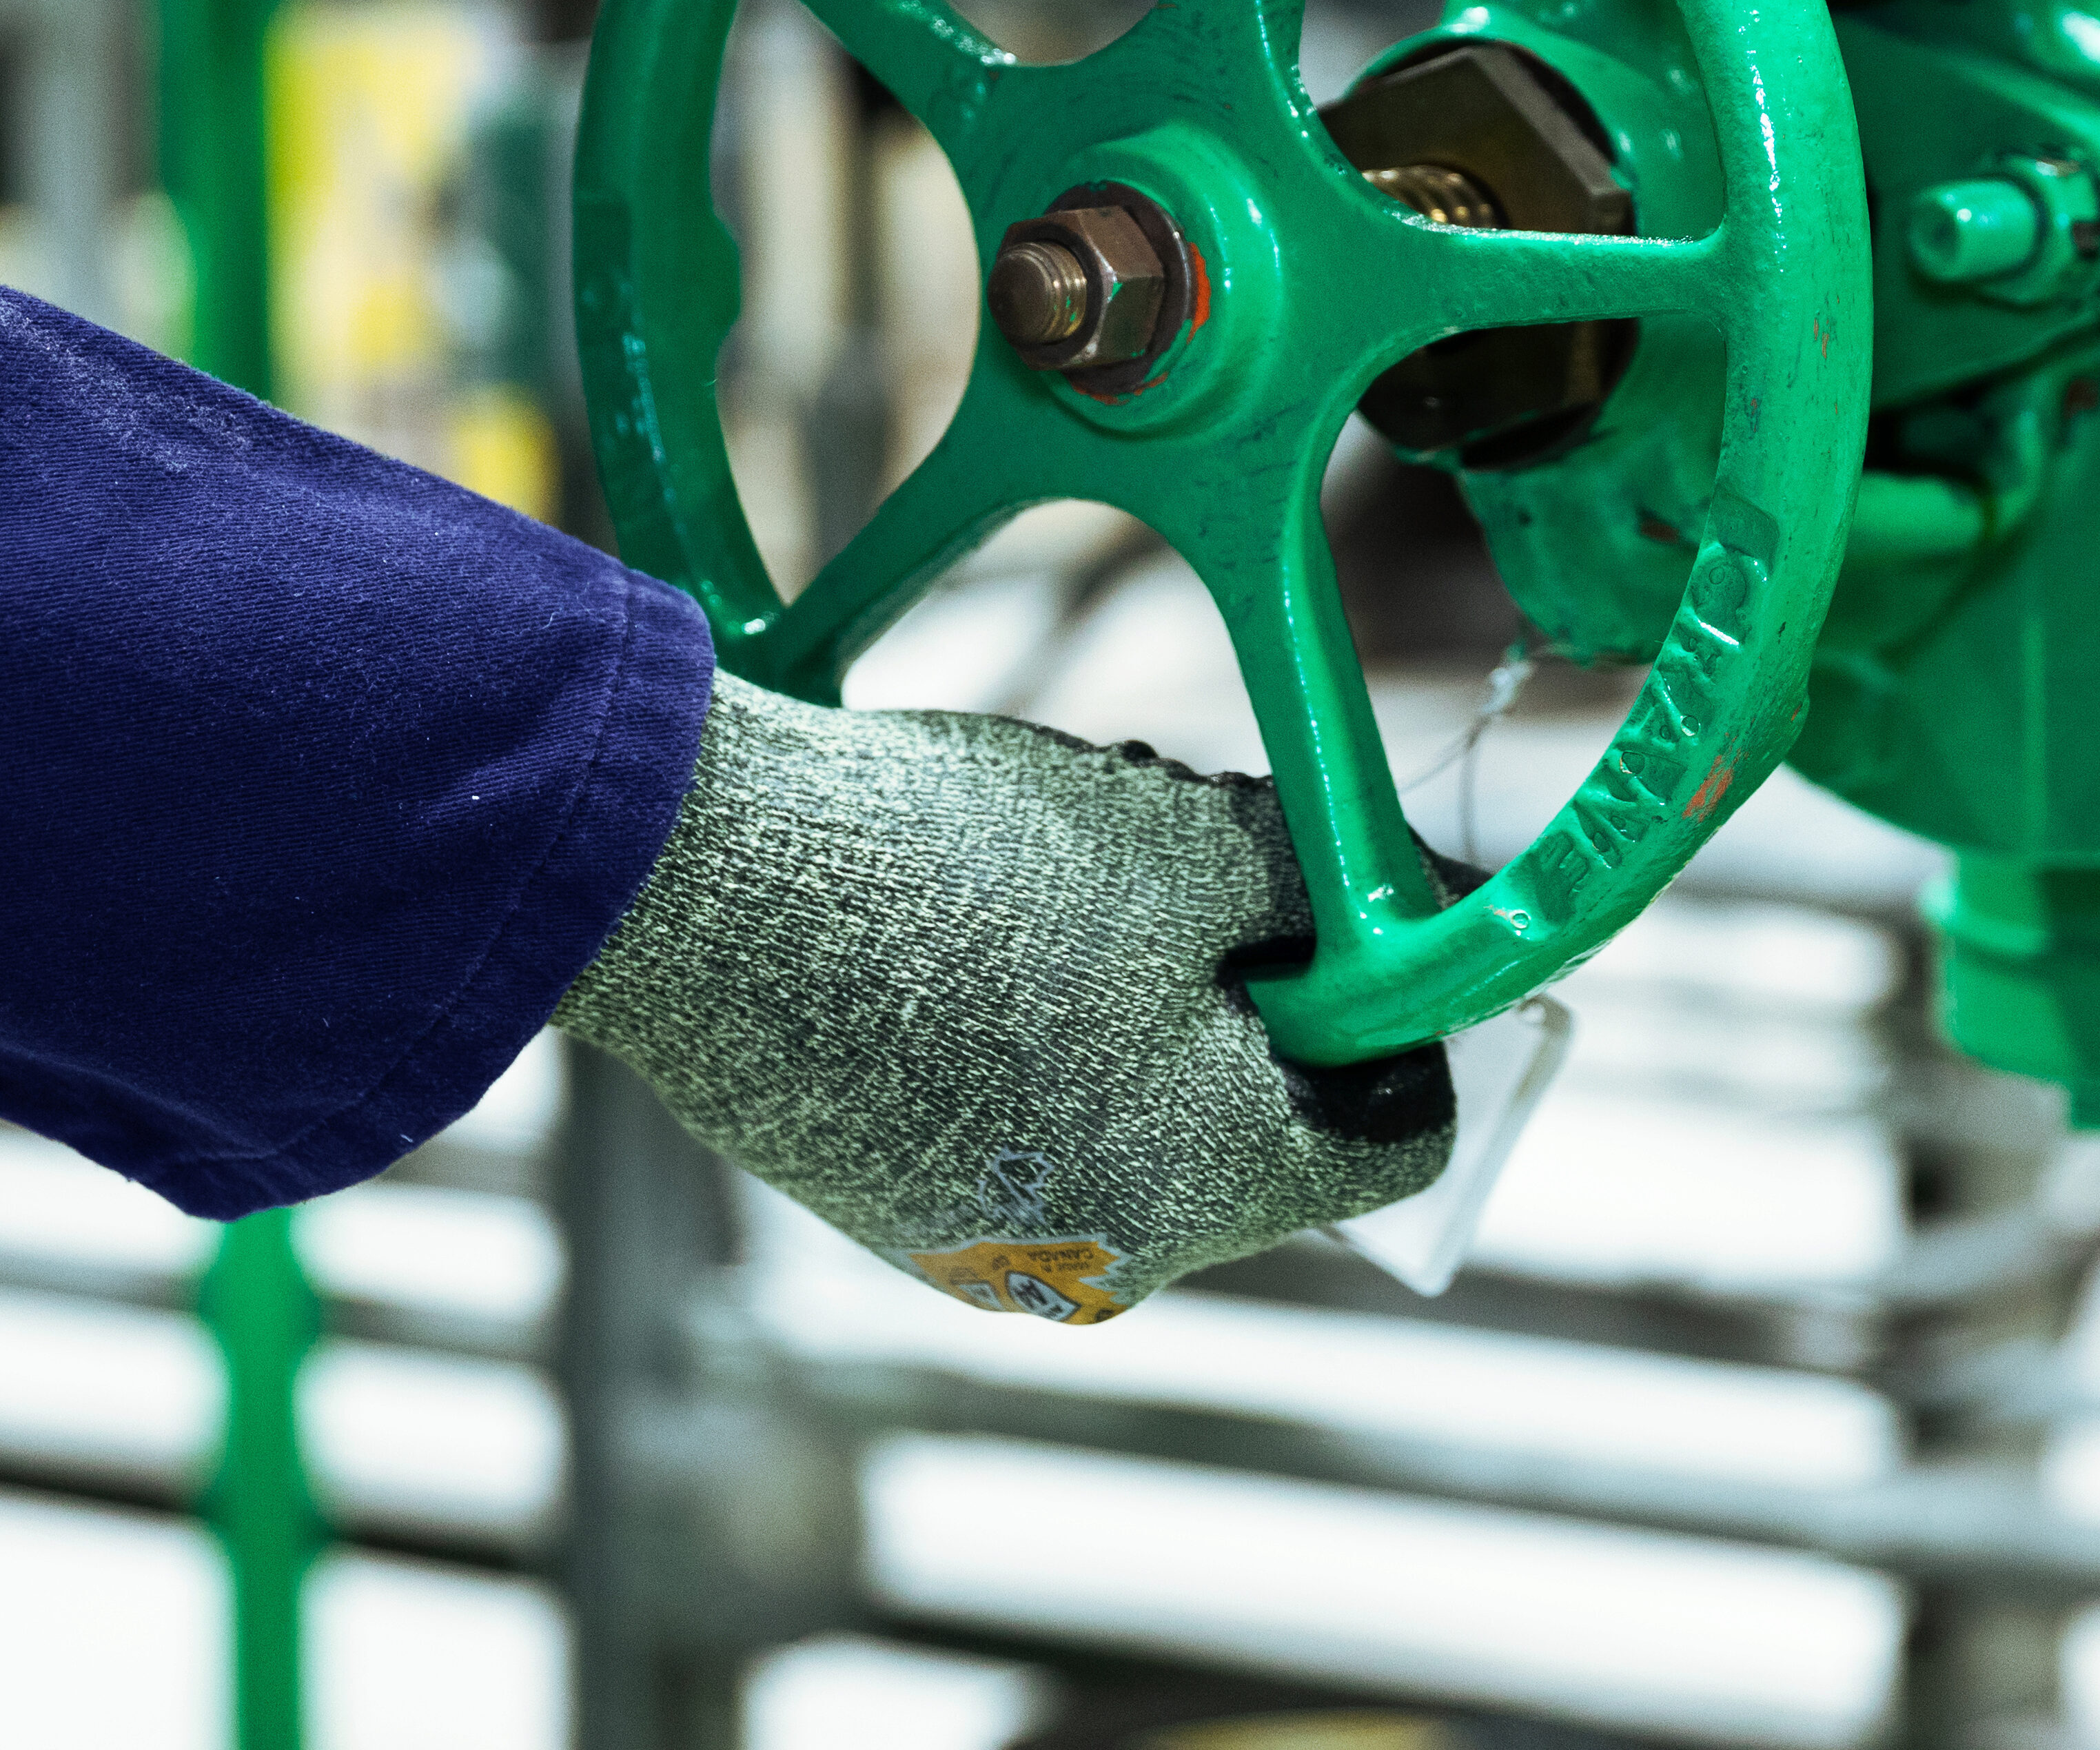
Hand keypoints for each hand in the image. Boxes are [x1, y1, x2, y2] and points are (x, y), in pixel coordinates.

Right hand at [554, 674, 1454, 1320]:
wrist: (687, 886)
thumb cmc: (961, 868)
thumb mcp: (1190, 841)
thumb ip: (1331, 891)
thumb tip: (1412, 910)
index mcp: (1209, 1191)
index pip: (1397, 1138)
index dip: (1408, 1016)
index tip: (1363, 910)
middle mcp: (1104, 1258)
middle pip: (1255, 1116)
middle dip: (1245, 978)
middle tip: (1174, 846)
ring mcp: (982, 1243)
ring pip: (1133, 1101)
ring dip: (1130, 985)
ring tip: (1039, 863)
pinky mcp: (885, 1198)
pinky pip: (1016, 1112)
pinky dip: (1023, 1018)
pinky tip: (945, 916)